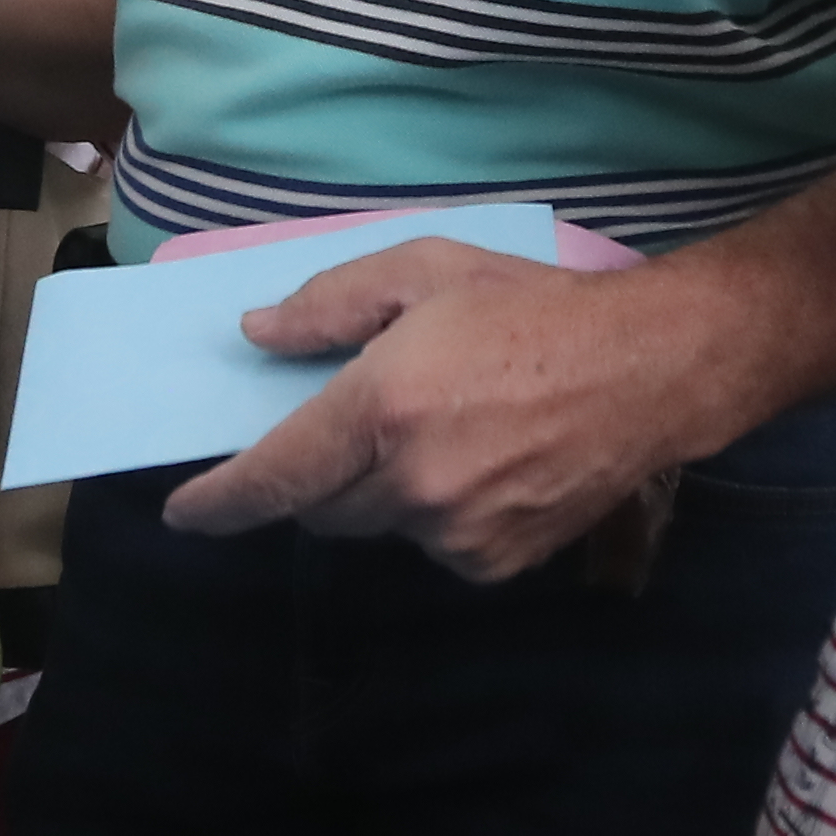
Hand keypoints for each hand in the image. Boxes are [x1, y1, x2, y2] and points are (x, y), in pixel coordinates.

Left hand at [161, 239, 698, 582]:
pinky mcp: (496, 564)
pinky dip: (436, 513)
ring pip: (380, 525)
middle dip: (318, 475)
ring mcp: (457, 533)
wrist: (651, 370)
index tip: (184, 513)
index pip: (273, 478)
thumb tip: (257, 337)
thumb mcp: (426, 271)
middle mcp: (412, 484)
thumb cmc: (533, 307)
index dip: (218, 503)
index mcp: (383, 408)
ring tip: (444, 431)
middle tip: (358, 423)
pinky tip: (483, 463)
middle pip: (320, 509)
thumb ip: (330, 305)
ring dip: (383, 490)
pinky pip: (434, 545)